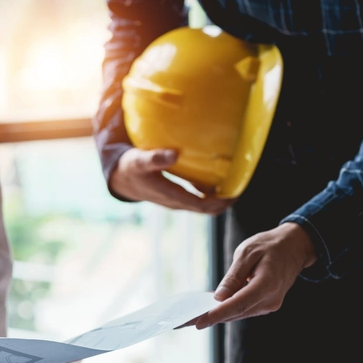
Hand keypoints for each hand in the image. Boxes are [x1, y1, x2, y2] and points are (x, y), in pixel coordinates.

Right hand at [110, 148, 233, 214]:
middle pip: (207, 209)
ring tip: (233, 184)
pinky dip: (209, 194)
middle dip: (225, 201)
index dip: (222, 202)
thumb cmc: (131, 167)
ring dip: (218, 198)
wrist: (120, 178)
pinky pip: (197, 200)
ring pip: (203, 206)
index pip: (203, 205)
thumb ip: (156, 157)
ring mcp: (176, 201)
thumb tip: (175, 153)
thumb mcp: (140, 160)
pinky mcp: (175, 197)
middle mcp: (176, 202)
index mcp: (171, 195)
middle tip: (242, 186)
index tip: (238, 191)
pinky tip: (216, 181)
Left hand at [192, 222, 316, 329]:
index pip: (238, 304)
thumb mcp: (247, 252)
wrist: (295, 247)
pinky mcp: (266, 304)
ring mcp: (270, 304)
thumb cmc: (270, 245)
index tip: (198, 322)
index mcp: (267, 285)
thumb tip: (219, 298)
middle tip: (184, 322)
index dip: (216, 314)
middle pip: (236, 312)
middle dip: (210, 317)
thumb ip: (234, 276)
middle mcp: (270, 300)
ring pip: (238, 312)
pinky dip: (227, 309)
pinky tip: (210, 308)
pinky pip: (243, 308)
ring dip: (217, 315)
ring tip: (191, 317)